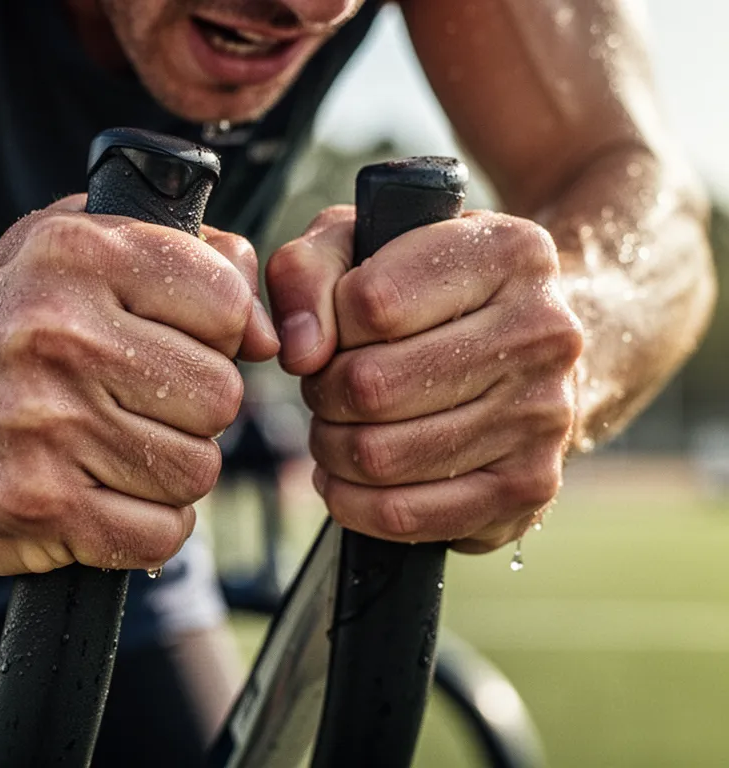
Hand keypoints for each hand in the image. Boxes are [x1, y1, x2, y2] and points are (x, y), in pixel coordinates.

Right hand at [0, 196, 278, 574]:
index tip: (185, 341)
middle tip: (149, 400)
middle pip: (220, 396)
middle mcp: (61, 335)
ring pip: (195, 470)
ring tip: (122, 444)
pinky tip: (113, 492)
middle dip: (197, 406)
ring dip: (172, 466)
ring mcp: (47, 427)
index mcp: (80, 255)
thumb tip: (270, 337)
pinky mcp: (40, 507)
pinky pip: (159, 534)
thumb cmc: (8, 321)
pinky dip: (151, 524)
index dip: (221, 332)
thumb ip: (194, 258)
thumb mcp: (85, 243)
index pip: (227, 304)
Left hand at [266, 206, 582, 551]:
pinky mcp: (528, 487)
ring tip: (339, 426)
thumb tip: (301, 351)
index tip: (336, 331)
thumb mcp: (359, 246)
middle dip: (323, 392)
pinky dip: (352, 502)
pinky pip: (404, 514)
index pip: (371, 303)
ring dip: (332, 447)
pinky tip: (348, 478)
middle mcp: (543, 331)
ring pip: (380, 455)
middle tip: (328, 387)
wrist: (524, 351)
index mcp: (507, 252)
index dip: (328, 326)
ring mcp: (544, 415)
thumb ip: (307, 271)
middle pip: (371, 386)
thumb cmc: (426, 292)